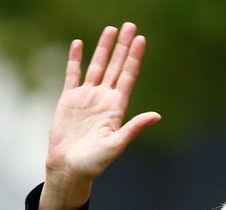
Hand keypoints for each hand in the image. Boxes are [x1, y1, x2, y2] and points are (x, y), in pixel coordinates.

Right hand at [40, 22, 160, 209]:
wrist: (68, 168)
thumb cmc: (94, 162)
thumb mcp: (116, 144)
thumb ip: (134, 128)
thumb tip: (156, 115)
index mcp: (117, 108)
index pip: (128, 76)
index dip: (134, 58)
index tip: (141, 39)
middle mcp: (104, 99)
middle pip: (116, 66)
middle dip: (123, 46)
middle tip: (130, 25)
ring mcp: (86, 97)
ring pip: (97, 66)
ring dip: (104, 48)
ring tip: (111, 29)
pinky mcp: (68, 99)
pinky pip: (72, 74)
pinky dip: (75, 59)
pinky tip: (79, 44)